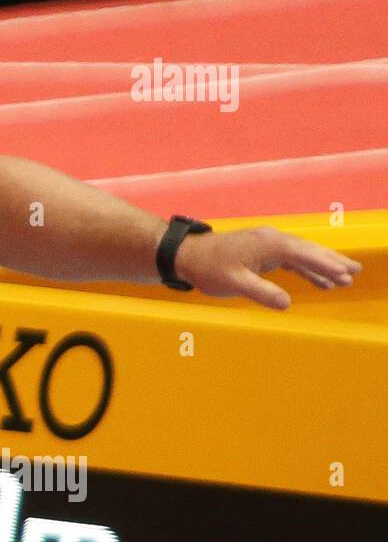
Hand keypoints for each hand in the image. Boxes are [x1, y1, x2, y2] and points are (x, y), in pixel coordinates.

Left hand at [174, 225, 361, 309]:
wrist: (186, 255)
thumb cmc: (207, 268)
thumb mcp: (233, 283)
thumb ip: (261, 292)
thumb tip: (286, 303)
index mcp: (268, 243)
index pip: (303, 254)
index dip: (325, 264)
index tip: (344, 273)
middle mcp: (271, 239)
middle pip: (308, 250)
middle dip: (332, 261)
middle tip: (356, 271)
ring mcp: (267, 244)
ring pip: (302, 254)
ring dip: (322, 265)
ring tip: (345, 278)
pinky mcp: (262, 251)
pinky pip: (291, 259)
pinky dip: (306, 269)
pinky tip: (319, 281)